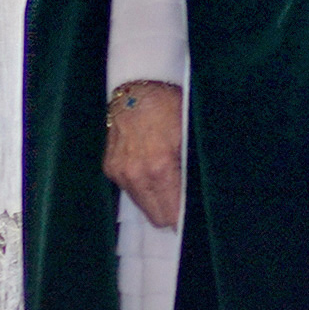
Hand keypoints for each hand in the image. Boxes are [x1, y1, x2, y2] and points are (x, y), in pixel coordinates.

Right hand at [105, 82, 184, 230]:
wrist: (138, 89)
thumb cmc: (169, 108)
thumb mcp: (189, 137)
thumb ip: (191, 171)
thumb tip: (198, 197)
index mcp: (159, 168)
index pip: (171, 213)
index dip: (182, 219)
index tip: (193, 220)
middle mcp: (135, 174)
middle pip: (155, 216)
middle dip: (171, 213)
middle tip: (184, 206)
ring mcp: (120, 172)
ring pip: (142, 205)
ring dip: (156, 202)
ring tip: (171, 189)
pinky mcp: (110, 167)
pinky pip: (129, 191)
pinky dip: (142, 189)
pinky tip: (154, 177)